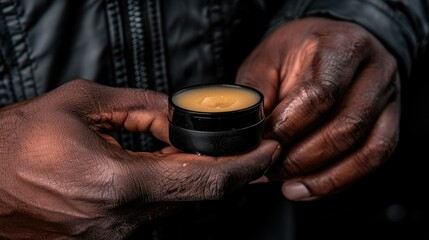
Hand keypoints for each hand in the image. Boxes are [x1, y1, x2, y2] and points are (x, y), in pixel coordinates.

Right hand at [0, 79, 279, 237]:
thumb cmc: (18, 144)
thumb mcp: (83, 103)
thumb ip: (141, 105)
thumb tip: (176, 112)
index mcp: (119, 182)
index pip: (206, 179)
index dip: (245, 166)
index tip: (268, 153)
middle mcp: (123, 219)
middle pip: (198, 193)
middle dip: (228, 170)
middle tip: (247, 149)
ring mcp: (116, 234)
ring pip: (176, 203)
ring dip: (194, 176)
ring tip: (199, 152)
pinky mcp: (109, 236)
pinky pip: (154, 211)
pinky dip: (170, 188)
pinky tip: (165, 168)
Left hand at [236, 17, 399, 200]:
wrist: (336, 42)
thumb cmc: (298, 51)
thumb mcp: (268, 59)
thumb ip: (257, 94)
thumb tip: (248, 136)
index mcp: (340, 46)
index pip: (319, 94)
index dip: (288, 127)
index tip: (262, 145)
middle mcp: (373, 70)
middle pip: (346, 126)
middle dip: (302, 158)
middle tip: (269, 169)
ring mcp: (387, 98)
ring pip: (366, 149)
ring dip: (322, 177)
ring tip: (288, 186)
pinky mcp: (391, 121)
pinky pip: (374, 158)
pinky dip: (340, 180)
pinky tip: (310, 187)